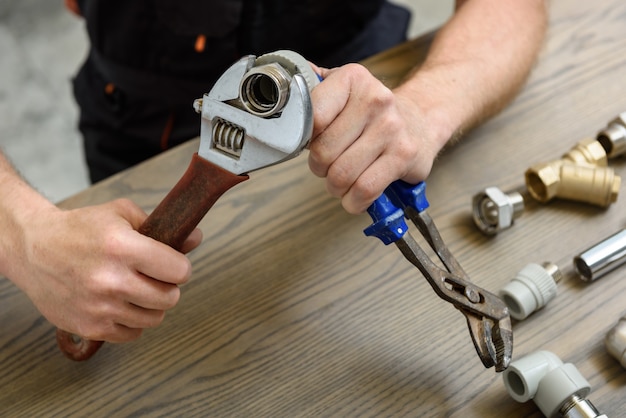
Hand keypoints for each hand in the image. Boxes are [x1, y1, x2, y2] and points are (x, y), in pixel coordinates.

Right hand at [8, 198, 201, 342]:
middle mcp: (111, 280)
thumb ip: (161, 226)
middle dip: (168, 287)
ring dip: (151, 305)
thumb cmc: (79, 229)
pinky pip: (133, 334)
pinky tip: (121, 304)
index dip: (180, 267)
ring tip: (136, 289)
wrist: (33, 250)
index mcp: (121, 247)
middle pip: (170, 298)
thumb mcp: (121, 214)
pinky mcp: (90, 327)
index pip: (179, 271)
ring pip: (154, 318)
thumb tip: (195, 238)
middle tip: (154, 278)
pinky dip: (133, 321)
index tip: (173, 264)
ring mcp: (100, 307)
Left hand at [308, 64, 440, 213]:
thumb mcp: (344, 90)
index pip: (310, 116)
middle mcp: (375, 99)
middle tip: (327, 166)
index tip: (312, 142)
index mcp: (353, 79)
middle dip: (319, 168)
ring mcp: (392, 128)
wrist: (422, 119)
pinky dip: (354, 201)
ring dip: (336, 187)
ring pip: (342, 175)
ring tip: (342, 180)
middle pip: (323, 152)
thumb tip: (277, 95)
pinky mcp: (404, 156)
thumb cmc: (372, 112)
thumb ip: (312, 90)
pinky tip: (355, 196)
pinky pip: (365, 189)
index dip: (304, 138)